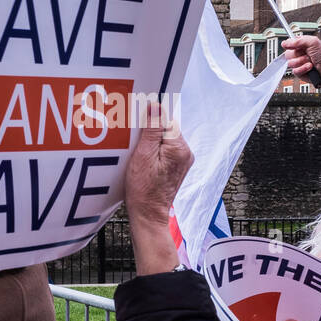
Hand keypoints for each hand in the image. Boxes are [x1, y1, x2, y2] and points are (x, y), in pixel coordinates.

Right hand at [125, 99, 192, 275]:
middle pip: (166, 129)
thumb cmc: (143, 188)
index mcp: (180, 148)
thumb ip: (151, 130)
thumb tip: (156, 106)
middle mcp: (186, 153)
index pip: (166, 120)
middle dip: (150, 132)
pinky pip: (165, 150)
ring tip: (138, 153)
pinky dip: (154, 151)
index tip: (138, 125)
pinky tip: (143, 160)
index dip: (151, 120)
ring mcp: (183, 161)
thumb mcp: (143, 155)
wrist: (148, 214)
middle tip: (134, 141)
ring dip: (150, 142)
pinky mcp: (177, 167)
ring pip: (165, 139)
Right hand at [281, 35, 320, 94]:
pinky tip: (309, 68)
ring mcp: (298, 63)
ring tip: (310, 62)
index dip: (290, 44)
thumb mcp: (313, 42)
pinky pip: (294, 71)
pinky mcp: (298, 72)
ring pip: (290, 63)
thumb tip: (285, 42)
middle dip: (298, 55)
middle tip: (307, 55)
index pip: (289, 42)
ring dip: (301, 62)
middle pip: (288, 53)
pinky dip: (303, 69)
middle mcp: (299, 53)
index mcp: (302, 44)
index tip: (294, 46)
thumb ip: (298, 40)